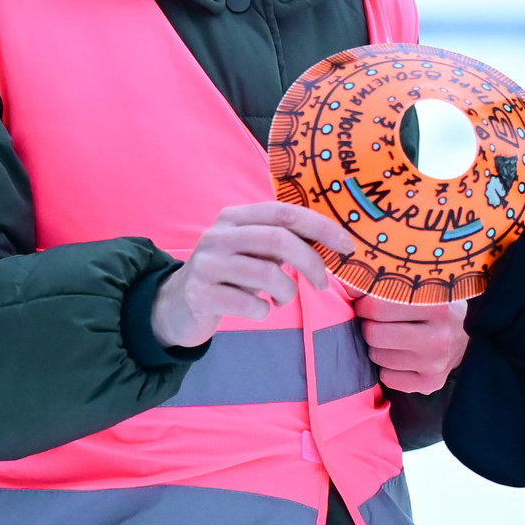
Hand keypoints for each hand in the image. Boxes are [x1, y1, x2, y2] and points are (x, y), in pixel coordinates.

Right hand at [151, 202, 355, 349]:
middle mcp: (219, 235)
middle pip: (278, 240)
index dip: (321, 227)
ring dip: (286, 292)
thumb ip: (283, 241)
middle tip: (322, 283)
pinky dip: (263, 312)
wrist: (177, 304)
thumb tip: (332, 241)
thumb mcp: (252, 251)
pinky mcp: (200, 294)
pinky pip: (249, 304)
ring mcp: (207, 264)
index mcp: (235, 217)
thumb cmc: (228, 275)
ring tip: (281, 300)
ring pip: (266, 274)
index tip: (348, 245)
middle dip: (310, 262)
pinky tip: (258, 310)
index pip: (285, 212)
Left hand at [357, 295, 468, 394]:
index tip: (366, 302)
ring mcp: (437, 363)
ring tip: (393, 337)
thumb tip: (349, 286)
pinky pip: (387, 377)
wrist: (462, 333)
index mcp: (436, 305)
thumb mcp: (416, 286)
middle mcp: (440, 336)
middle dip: (370, 327)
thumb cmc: (431, 304)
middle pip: (375, 334)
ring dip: (378, 347)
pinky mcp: (431, 383)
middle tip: (379, 322)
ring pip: (379, 357)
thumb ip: (383, 282)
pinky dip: (388, 367)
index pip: (378, 307)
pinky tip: (402, 355)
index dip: (364, 304)